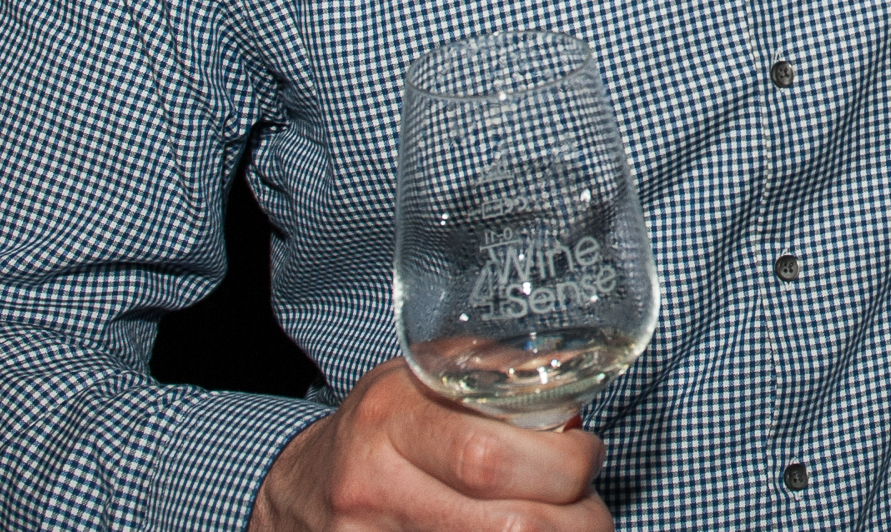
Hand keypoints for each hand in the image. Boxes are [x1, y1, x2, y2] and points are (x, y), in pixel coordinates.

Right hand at [250, 358, 608, 531]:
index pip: (491, 457)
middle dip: (578, 521)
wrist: (301, 492)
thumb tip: (575, 378)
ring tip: (565, 526)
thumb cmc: (379, 429)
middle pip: (511, 527)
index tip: (585, 457)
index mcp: (391, 417)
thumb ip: (496, 373)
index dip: (564, 465)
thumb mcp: (423, 380)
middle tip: (589, 509)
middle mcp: (375, 487)